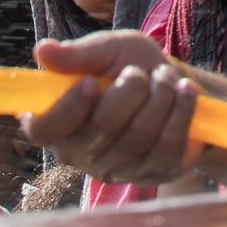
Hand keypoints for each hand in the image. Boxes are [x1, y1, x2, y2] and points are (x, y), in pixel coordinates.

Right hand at [20, 33, 200, 185]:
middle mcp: (79, 155)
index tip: (91, 82)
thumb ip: (75, 54)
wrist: (171, 83)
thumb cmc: (128, 66)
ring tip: (165, 78)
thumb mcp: (104, 51)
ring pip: (139, 136)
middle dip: (132, 88)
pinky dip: (181, 111)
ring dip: (160, 95)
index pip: (44, 130)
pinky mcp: (152, 175)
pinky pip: (168, 146)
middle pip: (103, 128)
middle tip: (140, 72)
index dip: (68, 108)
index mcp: (55, 124)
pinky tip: (184, 92)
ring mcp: (116, 170)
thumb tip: (42, 51)